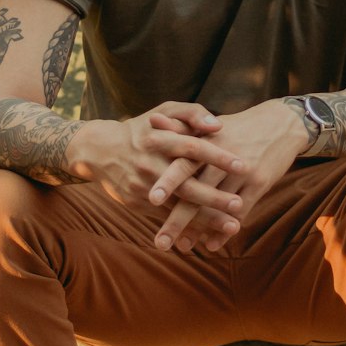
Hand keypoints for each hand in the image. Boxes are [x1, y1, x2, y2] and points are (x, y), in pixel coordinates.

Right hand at [66, 104, 245, 236]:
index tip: (244, 166)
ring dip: (205, 219)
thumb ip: (192, 114)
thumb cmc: (144, 129)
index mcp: (160, 139)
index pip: (193, 148)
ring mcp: (143, 186)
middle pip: (187, 184)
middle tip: (239, 205)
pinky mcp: (138, 202)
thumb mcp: (164, 111)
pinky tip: (209, 234)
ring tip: (232, 226)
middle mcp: (151, 164)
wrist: (101, 151)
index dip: (218, 157)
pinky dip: (188, 227)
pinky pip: (167, 217)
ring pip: (179, 206)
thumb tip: (219, 126)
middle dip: (214, 198)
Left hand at [146, 100, 310, 252]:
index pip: (184, 163)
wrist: (281, 123)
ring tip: (182, 247)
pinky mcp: (260, 183)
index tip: (149, 200)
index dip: (168, 181)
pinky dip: (225, 229)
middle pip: (197, 191)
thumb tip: (152, 121)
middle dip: (178, 219)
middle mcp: (224, 158)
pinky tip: (212, 245)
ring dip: (199, 229)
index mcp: (208, 141)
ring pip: (217, 206)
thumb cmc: (238, 126)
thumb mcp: (209, 122)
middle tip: (160, 242)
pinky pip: (242, 211)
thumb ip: (180, 125)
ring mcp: (244, 171)